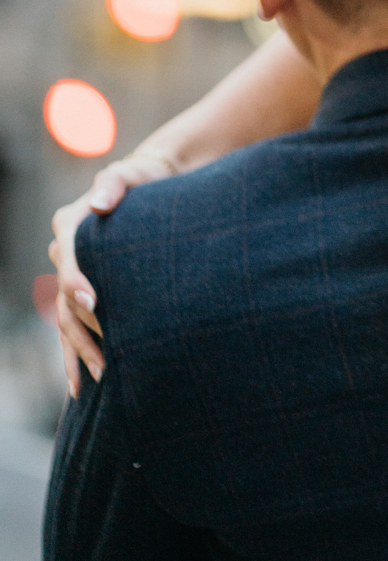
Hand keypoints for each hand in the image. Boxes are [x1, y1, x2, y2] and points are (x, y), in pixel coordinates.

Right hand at [49, 153, 174, 395]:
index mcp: (69, 224)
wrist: (150, 186)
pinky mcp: (84, 290)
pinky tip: (83, 384)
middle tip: (104, 360)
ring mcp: (71, 273)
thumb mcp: (131, 176)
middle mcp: (64, 251)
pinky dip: (76, 353)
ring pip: (66, 319)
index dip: (76, 281)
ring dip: (79, 350)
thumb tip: (98, 203)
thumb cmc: (143, 180)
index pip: (67, 257)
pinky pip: (72, 326)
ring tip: (98, 377)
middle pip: (65, 297)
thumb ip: (115, 184)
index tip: (94, 303)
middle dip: (82, 330)